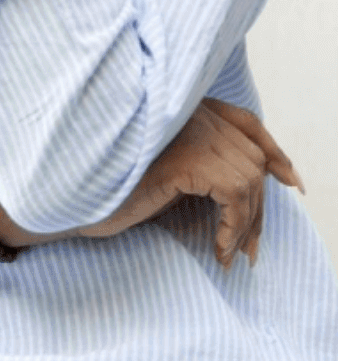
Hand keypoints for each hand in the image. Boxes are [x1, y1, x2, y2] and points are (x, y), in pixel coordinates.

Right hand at [78, 98, 304, 267]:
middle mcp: (187, 111)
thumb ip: (200, 163)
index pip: (244, 121)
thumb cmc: (109, 188)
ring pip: (248, 177)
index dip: (273, 150)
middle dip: (259, 207)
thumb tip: (256, 184)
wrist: (70, 198)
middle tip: (249, 249)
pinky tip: (218, 248)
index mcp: (181, 108)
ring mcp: (186, 131)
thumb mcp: (164, 173)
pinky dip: (234, 225)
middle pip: (252, 156)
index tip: (291, 182)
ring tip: (227, 252)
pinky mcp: (183, 157)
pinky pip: (234, 193)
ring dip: (246, 223)